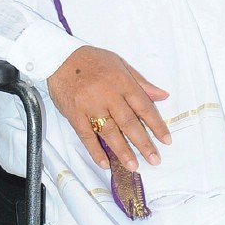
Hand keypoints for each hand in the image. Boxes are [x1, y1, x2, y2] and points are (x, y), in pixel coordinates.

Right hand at [47, 45, 171, 171]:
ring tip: (133, 166)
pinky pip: (86, 136)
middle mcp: (108, 94)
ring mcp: (89, 106)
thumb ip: (141, 83)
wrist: (59, 58)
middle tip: (154, 160)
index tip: (166, 140)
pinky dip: (95, 151)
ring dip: (122, 151)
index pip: (144, 106)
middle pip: (129, 123)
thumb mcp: (120, 64)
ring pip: (109, 132)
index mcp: (122, 82)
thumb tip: (162, 96)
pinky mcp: (74, 114)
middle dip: (143, 143)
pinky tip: (105, 162)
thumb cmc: (92, 60)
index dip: (156, 125)